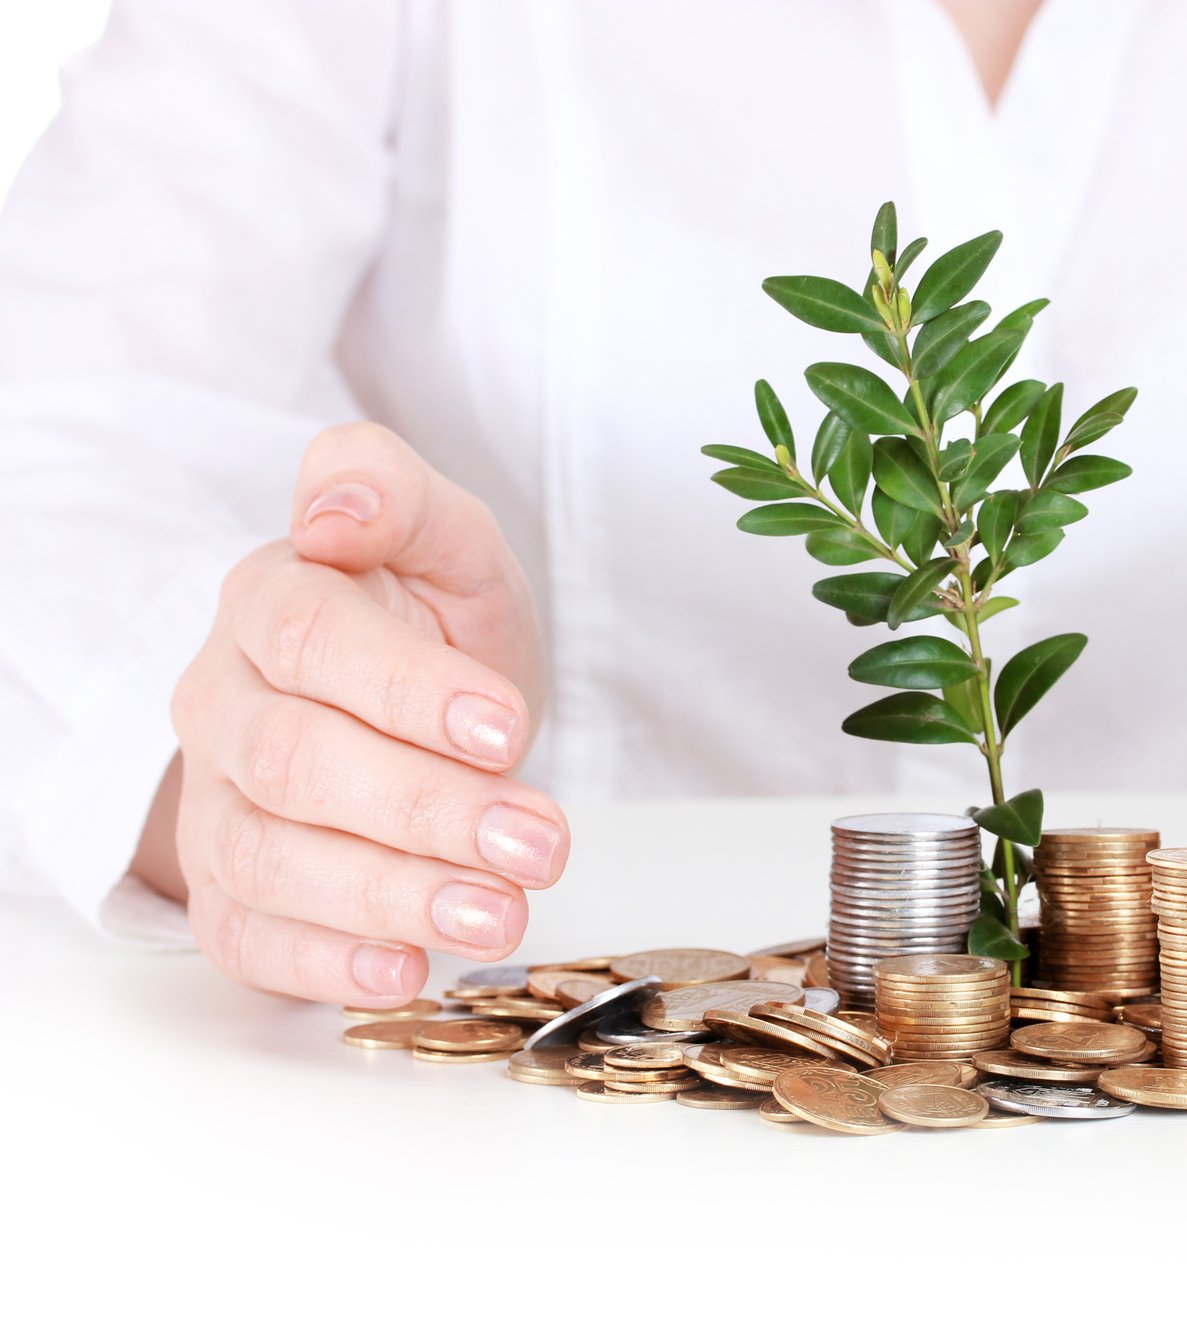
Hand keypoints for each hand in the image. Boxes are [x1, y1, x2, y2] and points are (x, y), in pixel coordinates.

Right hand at [153, 423, 560, 1004]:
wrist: (409, 707)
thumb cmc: (429, 619)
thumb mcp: (447, 541)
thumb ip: (398, 494)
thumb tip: (334, 506)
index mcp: (267, 600)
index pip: (310, 637)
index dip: (406, 689)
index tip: (507, 732)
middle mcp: (220, 702)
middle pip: (296, 762)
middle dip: (424, 809)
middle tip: (540, 845)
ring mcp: (213, 802)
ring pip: (268, 859)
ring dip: (390, 896)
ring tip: (501, 914)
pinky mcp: (227, 890)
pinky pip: (248, 938)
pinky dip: (323, 965)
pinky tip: (408, 970)